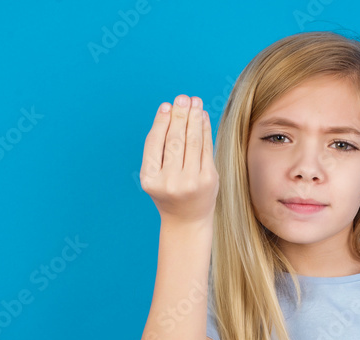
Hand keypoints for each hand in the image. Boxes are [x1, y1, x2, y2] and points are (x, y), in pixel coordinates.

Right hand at [139, 94, 218, 224]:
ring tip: (194, 102)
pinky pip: (206, 148)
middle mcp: (169, 181)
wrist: (187, 220)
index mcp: (150, 179)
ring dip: (194, 118)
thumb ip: (158, 148)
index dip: (161, 122)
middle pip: (174, 140)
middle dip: (179, 115)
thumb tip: (169, 110)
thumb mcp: (155, 175)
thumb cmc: (169, 193)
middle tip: (183, 98)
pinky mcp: (208, 179)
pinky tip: (203, 117)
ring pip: (192, 141)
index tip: (167, 106)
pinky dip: (205, 130)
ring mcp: (191, 181)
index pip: (155, 143)